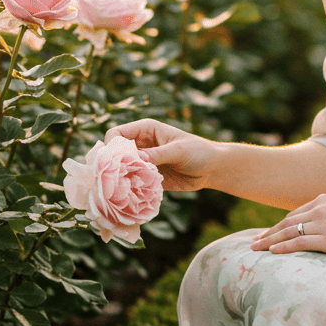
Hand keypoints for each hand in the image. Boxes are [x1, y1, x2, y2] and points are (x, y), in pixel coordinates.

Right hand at [104, 119, 219, 191]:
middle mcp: (140, 144)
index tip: (118, 162)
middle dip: (114, 166)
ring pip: (121, 170)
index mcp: (145, 130)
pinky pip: (132, 182)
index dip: (112, 147)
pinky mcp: (147, 177)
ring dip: (122, 179)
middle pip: (115, 154)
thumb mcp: (179, 150)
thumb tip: (136, 159)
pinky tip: (135, 195)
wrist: (213, 169)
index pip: (116, 134)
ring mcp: (142, 162)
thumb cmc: (199, 152)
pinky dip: (131, 188)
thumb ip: (158, 154)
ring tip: (127, 189)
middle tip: (119, 179)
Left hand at [249, 194, 325, 255]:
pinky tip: (272, 252)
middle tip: (254, 243)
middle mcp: (320, 209)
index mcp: (325, 201)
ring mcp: (323, 223)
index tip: (269, 233)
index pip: (296, 214)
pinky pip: (299, 243)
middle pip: (286, 222)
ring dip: (269, 241)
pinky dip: (283, 247)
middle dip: (268, 233)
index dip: (280, 225)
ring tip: (255, 249)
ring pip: (288, 232)